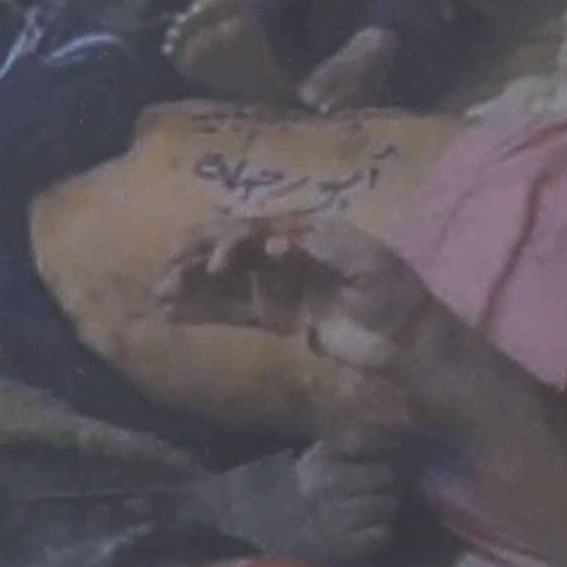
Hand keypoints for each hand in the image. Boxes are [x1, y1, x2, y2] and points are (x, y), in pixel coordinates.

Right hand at [153, 217, 455, 441]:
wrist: (407, 338)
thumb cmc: (393, 293)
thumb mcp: (366, 263)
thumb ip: (320, 248)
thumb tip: (274, 243)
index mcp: (307, 232)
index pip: (259, 228)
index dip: (233, 240)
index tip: (216, 262)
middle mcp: (287, 254)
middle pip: (234, 249)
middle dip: (199, 255)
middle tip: (168, 265)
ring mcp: (280, 285)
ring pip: (227, 281)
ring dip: (193, 283)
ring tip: (159, 291)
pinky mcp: (277, 316)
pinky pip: (233, 310)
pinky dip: (204, 311)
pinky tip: (173, 313)